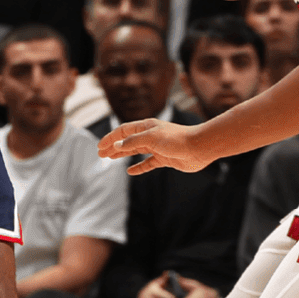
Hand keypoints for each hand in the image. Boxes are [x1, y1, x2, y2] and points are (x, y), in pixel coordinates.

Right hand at [98, 118, 212, 172]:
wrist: (199, 147)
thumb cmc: (176, 139)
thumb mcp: (151, 138)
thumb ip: (132, 142)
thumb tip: (116, 145)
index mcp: (146, 126)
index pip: (123, 131)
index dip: (111, 138)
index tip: (100, 146)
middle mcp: (150, 136)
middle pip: (127, 141)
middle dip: (113, 147)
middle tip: (100, 154)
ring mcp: (157, 147)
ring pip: (135, 152)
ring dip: (122, 155)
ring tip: (110, 159)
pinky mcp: (164, 159)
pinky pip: (148, 163)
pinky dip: (139, 167)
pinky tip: (131, 171)